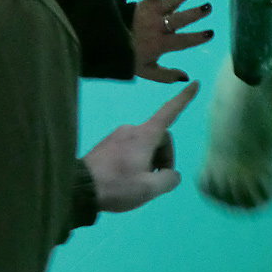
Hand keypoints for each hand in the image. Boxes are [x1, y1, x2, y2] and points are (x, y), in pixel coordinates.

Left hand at [83, 81, 199, 212]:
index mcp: (145, 135)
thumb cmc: (116, 185)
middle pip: (160, 137)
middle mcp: (132, 129)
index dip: (184, 98)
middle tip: (156, 180)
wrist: (77, 188)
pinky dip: (136, 161)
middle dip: (163, 157)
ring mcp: (117, 135)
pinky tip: (126, 178)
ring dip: (150, 161)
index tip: (195, 83)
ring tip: (139, 182)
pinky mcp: (107, 144)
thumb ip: (169, 179)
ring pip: (145, 144)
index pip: (170, 112)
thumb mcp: (149, 189)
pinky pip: (131, 148)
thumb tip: (171, 175)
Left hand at [133, 0, 213, 82]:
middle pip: (178, 20)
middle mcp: (158, 27)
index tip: (210, 33)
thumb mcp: (147, 71)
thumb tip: (187, 77)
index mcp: (161, 44)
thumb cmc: (131, 56)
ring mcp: (151, 13)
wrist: (107, 40)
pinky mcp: (144, 3)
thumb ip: (166, 75)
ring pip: (169, 3)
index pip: (182, 41)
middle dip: (194, 13)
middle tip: (208, 7)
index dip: (196, 37)